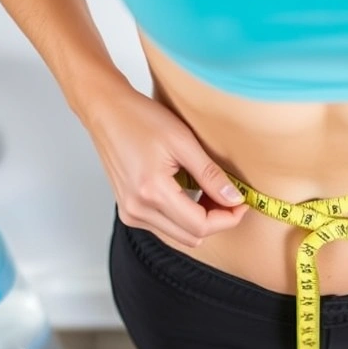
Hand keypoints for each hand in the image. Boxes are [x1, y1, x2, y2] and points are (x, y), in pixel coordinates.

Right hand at [78, 74, 248, 246]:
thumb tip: (234, 199)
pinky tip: (189, 192)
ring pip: (179, 235)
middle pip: (192, 236)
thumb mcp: (184, 142)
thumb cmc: (140, 119)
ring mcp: (130, 213)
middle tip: (229, 196)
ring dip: (199, 219)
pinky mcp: (128, 211)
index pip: (201, 225)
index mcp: (151, 192)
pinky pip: (165, 227)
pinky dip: (182, 216)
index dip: (228, 218)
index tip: (241, 202)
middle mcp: (137, 209)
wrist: (106, 111)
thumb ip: (210, 175)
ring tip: (208, 191)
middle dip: (216, 220)